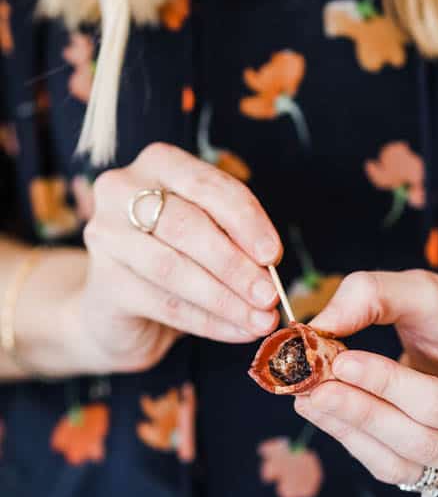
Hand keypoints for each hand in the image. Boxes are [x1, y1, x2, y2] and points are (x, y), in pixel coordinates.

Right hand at [74, 143, 280, 372]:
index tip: (274, 255)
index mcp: (159, 164)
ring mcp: (106, 236)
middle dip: (235, 265)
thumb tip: (271, 271)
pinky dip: (209, 322)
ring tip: (260, 320)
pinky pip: (165, 304)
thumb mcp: (210, 237)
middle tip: (269, 295)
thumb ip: (237, 242)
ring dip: (225, 299)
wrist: (120, 310)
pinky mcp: (105, 284)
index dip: (246, 221)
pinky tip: (238, 332)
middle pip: (187, 226)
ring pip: (173, 268)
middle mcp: (122, 190)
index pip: (208, 185)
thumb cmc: (175, 259)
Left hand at [294, 270, 437, 488]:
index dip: (387, 386)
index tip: (340, 362)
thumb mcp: (428, 292)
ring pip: (398, 464)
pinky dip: (351, 439)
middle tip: (312, 385)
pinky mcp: (436, 479)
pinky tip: (323, 411)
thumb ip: (376, 295)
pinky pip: (388, 468)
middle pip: (419, 442)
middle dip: (360, 412)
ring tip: (308, 397)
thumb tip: (320, 325)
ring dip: (348, 430)